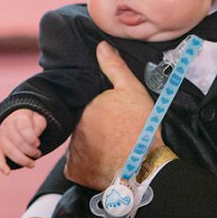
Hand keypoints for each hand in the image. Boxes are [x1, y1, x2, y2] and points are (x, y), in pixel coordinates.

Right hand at [0, 109, 46, 173]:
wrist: (15, 121)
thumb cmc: (30, 122)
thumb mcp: (38, 119)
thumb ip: (39, 126)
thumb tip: (34, 140)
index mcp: (18, 118)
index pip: (24, 128)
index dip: (32, 138)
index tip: (38, 144)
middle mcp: (7, 127)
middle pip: (18, 142)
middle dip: (31, 151)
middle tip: (38, 154)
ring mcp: (1, 138)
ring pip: (10, 151)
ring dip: (23, 160)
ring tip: (33, 164)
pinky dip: (1, 166)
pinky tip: (8, 173)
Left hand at [64, 41, 160, 190]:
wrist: (143, 166)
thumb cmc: (140, 127)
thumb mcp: (132, 91)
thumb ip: (115, 68)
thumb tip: (101, 46)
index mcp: (87, 107)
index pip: (90, 109)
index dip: (105, 115)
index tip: (118, 121)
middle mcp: (75, 129)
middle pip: (84, 128)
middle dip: (96, 131)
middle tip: (118, 136)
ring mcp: (73, 152)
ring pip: (81, 147)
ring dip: (93, 149)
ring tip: (114, 151)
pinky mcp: (76, 172)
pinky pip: (78, 167)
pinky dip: (88, 167)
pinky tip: (105, 164)